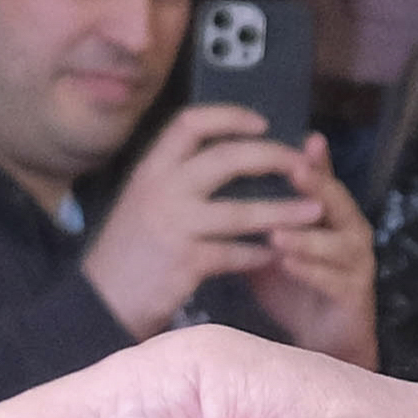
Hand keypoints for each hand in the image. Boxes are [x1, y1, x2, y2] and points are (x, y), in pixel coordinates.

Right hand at [82, 102, 334, 337]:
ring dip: (283, 211)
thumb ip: (178, 178)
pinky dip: (261, 253)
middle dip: (272, 157)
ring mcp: (174, 226)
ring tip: (315, 210)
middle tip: (302, 164)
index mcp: (151, 169)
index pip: (190, 123)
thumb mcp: (143, 200)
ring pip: (241, 212)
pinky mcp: (186, 263)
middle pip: (227, 158)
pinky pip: (237, 254)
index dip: (229, 116)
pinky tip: (277, 254)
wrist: (102, 300)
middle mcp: (161, 190)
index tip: (262, 121)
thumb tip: (233, 155)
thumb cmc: (129, 247)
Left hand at [240, 134, 377, 369]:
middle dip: (317, 186)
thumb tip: (223, 185)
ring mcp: (358, 263)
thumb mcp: (275, 245)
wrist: (321, 342)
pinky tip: (287, 265)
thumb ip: (261, 216)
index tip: (303, 139)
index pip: (325, 181)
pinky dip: (310, 271)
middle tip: (294, 171)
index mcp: (334, 215)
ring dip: (307, 237)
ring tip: (278, 231)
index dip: (315, 161)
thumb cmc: (294, 287)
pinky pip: (332, 280)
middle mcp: (352, 232)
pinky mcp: (355, 295)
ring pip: (336, 243)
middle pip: (338, 202)